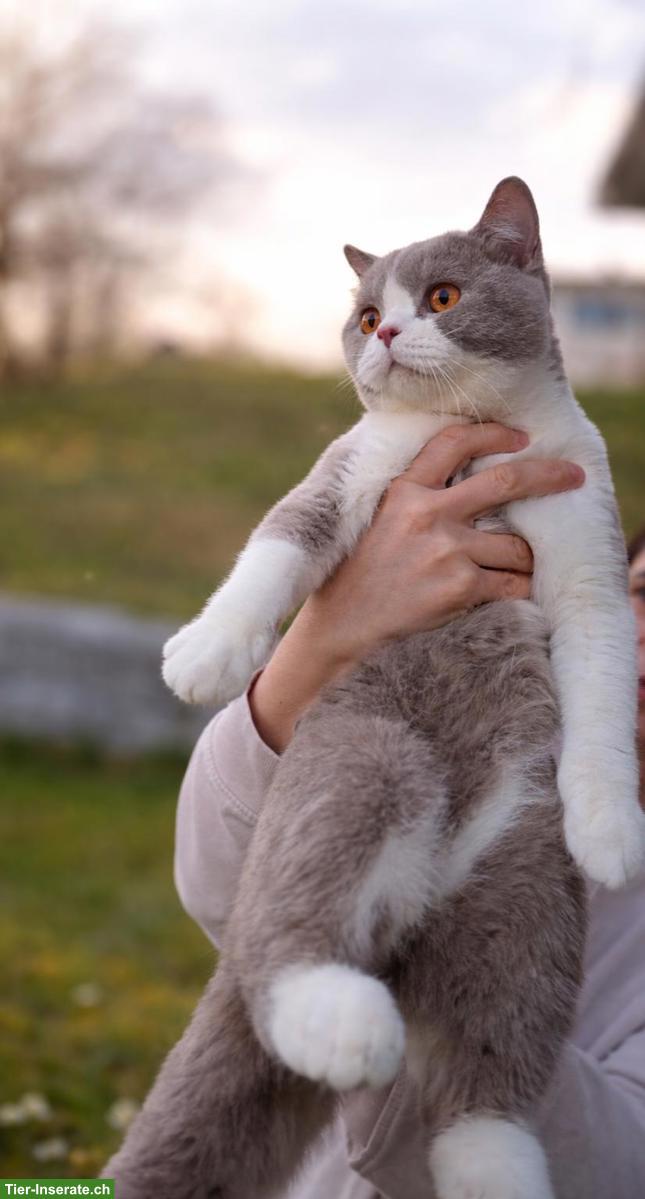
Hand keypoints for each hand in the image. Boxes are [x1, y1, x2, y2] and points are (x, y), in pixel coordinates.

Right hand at [250, 422, 584, 750]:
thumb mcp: (374, 519)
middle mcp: (427, 514)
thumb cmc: (356, 575)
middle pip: (506, 482)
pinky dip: (520, 590)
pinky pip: (513, 585)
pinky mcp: (460, 588)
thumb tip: (463, 477)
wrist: (341, 627)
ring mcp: (446, 551)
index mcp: (403, 491)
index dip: (493, 434)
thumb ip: (414, 496)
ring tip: (521, 567)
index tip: (520, 437)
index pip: (454, 442)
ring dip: (527, 559)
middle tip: (574, 477)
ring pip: (516, 547)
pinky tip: (514, 594)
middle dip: (549, 476)